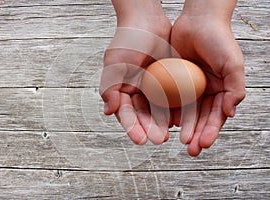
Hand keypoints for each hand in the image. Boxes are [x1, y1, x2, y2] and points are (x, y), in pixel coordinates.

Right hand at [100, 2, 172, 144]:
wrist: (147, 21)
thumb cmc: (127, 41)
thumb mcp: (114, 64)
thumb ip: (110, 89)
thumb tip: (108, 111)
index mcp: (122, 91)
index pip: (127, 114)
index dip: (133, 128)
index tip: (141, 140)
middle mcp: (138, 92)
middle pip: (144, 116)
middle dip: (150, 129)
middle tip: (159, 139)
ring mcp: (154, 88)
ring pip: (160, 110)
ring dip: (164, 123)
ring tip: (171, 133)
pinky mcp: (170, 81)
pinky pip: (174, 97)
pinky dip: (177, 109)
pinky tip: (181, 118)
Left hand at [170, 4, 245, 155]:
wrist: (198, 21)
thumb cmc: (219, 40)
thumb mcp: (232, 64)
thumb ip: (235, 89)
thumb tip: (230, 113)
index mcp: (221, 90)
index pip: (216, 116)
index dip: (210, 131)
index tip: (202, 144)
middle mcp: (205, 91)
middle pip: (200, 118)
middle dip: (195, 134)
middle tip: (189, 150)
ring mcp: (189, 86)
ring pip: (184, 111)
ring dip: (181, 127)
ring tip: (175, 140)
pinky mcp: (174, 79)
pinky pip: (170, 97)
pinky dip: (168, 110)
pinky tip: (165, 122)